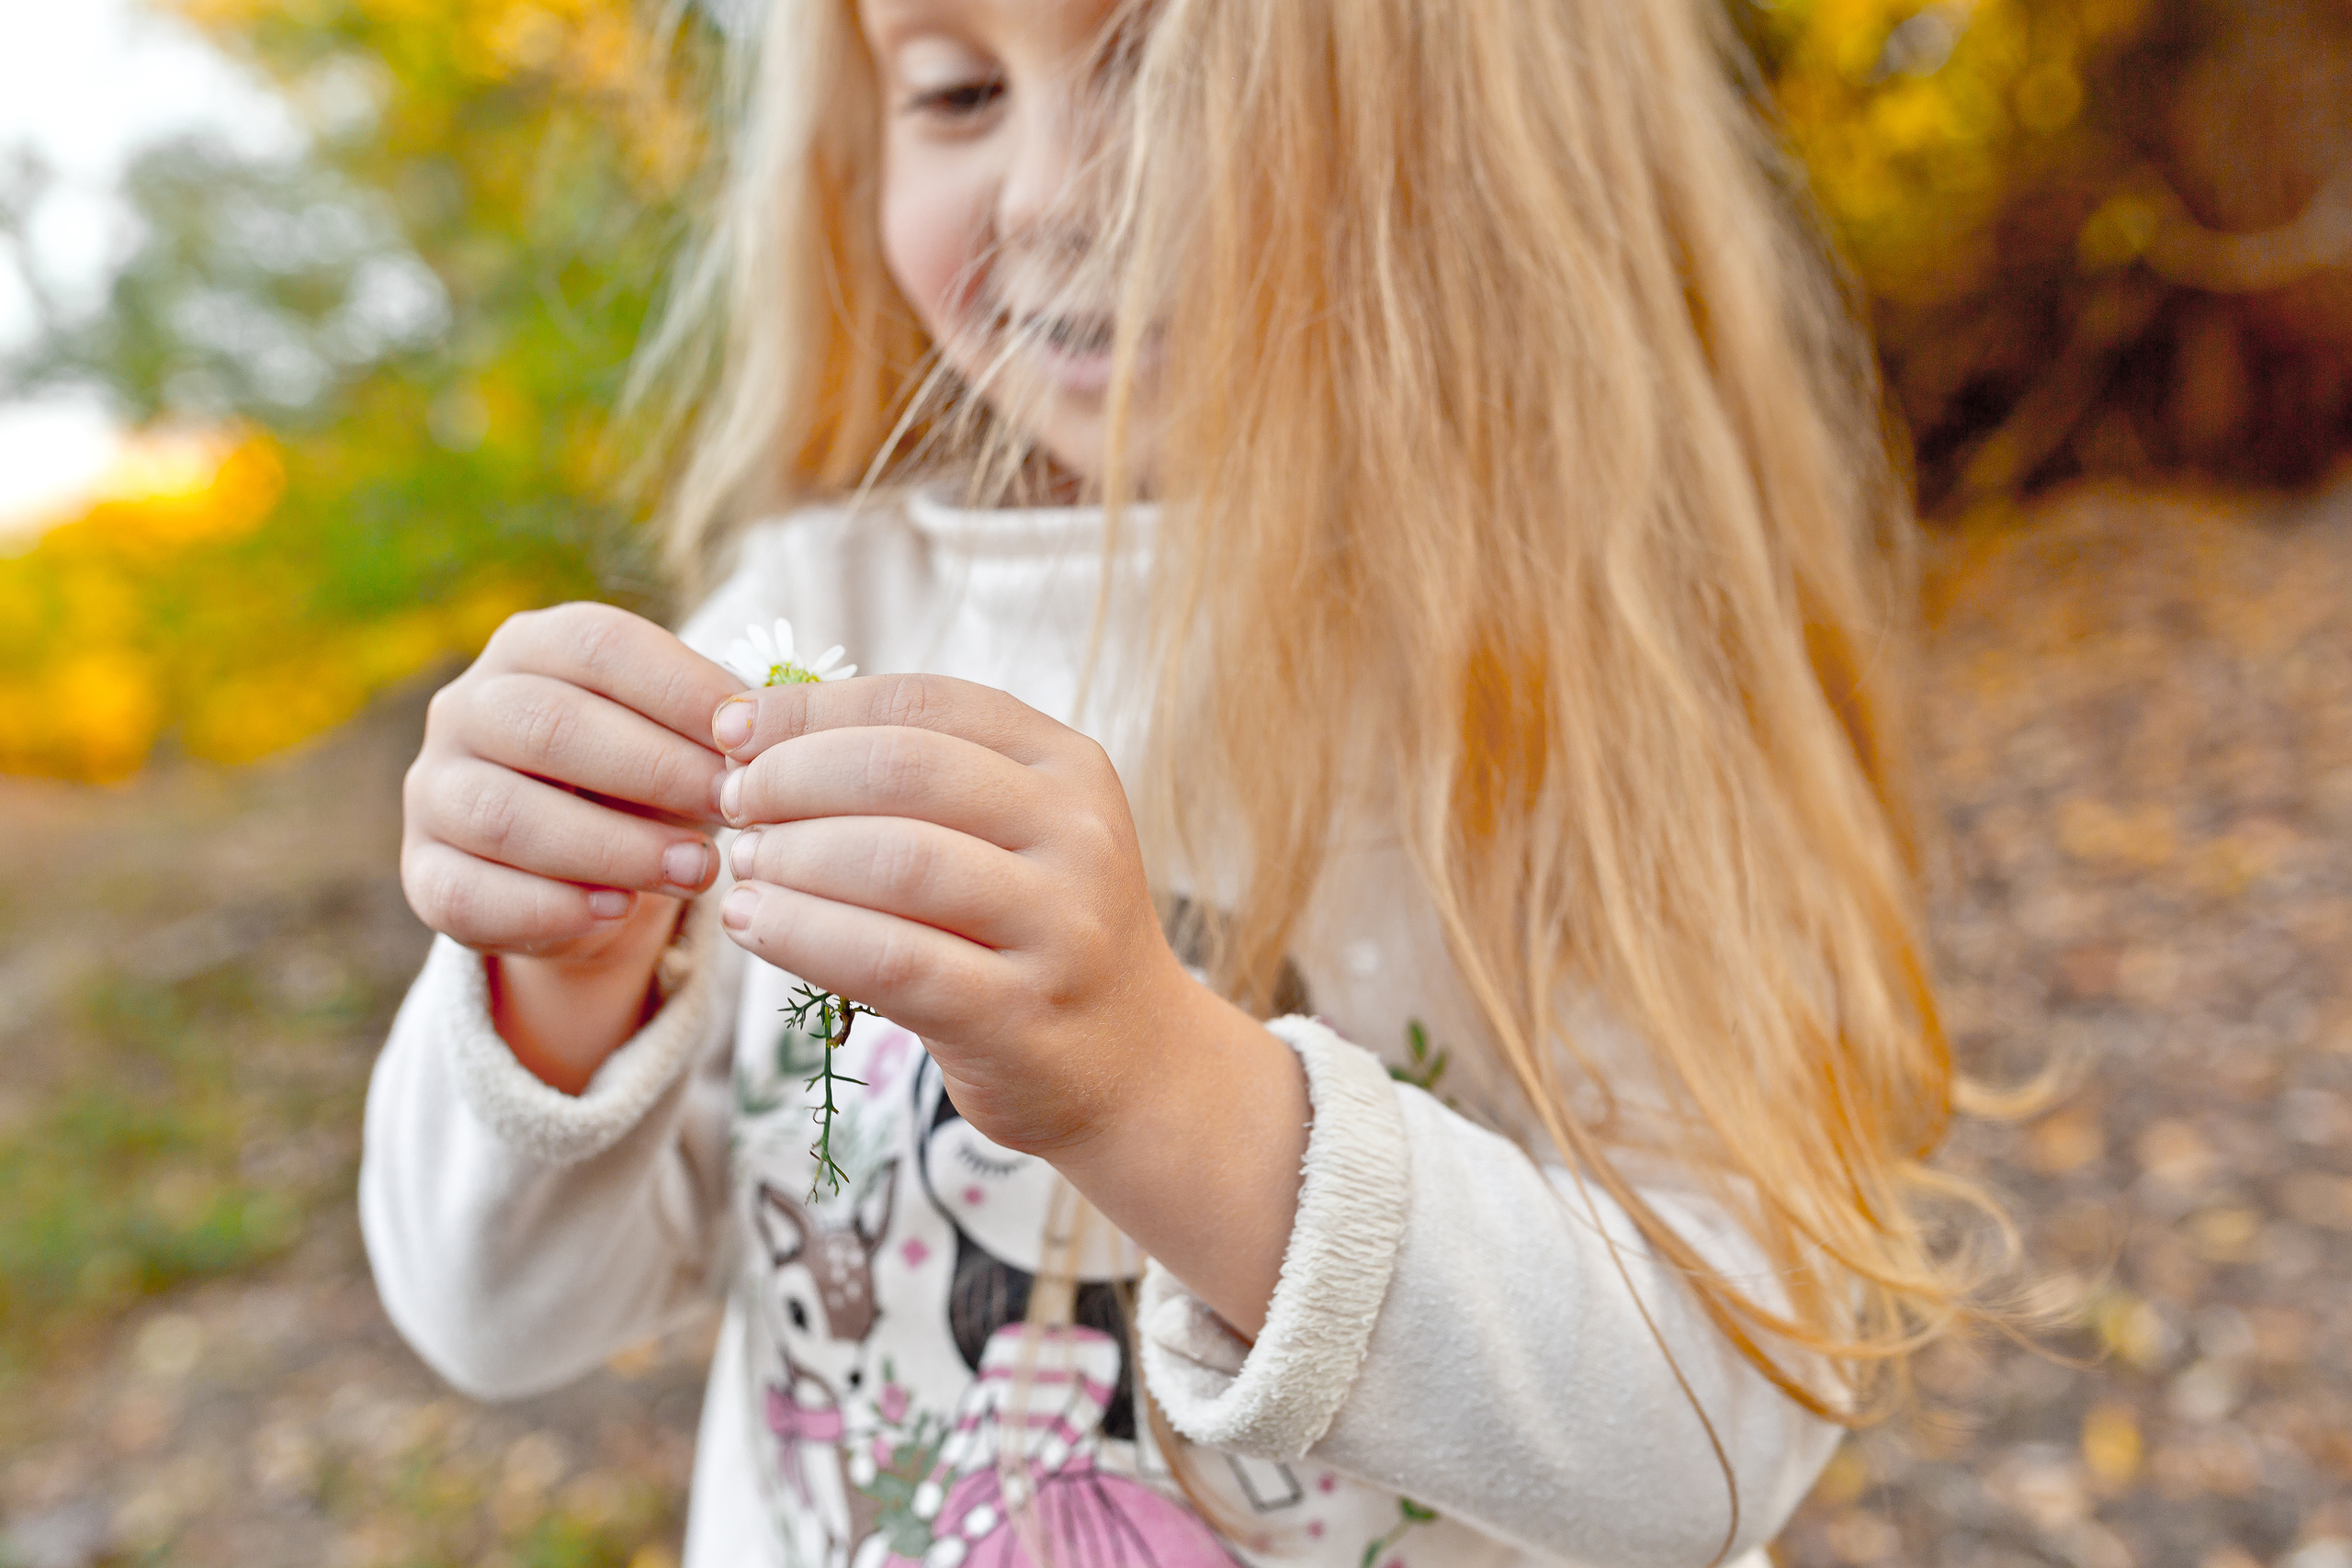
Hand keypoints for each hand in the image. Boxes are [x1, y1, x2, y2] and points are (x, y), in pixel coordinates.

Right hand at [402, 604, 744, 1085]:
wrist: (582, 875)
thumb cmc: (646, 783)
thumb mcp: (680, 743)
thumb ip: (713, 730)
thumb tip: (769, 724)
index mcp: (533, 647)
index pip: (600, 646)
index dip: (680, 689)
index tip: (751, 738)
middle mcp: (466, 707)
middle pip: (550, 724)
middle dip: (653, 769)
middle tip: (732, 809)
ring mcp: (433, 790)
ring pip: (505, 815)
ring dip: (610, 847)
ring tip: (694, 871)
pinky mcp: (422, 873)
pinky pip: (469, 894)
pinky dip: (548, 909)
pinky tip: (617, 912)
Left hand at [712, 673, 1191, 1155]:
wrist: (1133, 1065)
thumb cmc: (1035, 933)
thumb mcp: (1014, 834)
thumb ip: (919, 778)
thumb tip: (762, 729)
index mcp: (1070, 767)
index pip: (923, 704)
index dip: (813, 707)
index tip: (733, 727)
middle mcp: (1077, 835)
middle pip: (904, 769)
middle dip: (792, 775)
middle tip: (734, 801)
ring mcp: (1058, 926)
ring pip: (893, 861)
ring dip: (792, 855)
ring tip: (745, 865)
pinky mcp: (1018, 1014)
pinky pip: (886, 960)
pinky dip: (802, 933)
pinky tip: (755, 923)